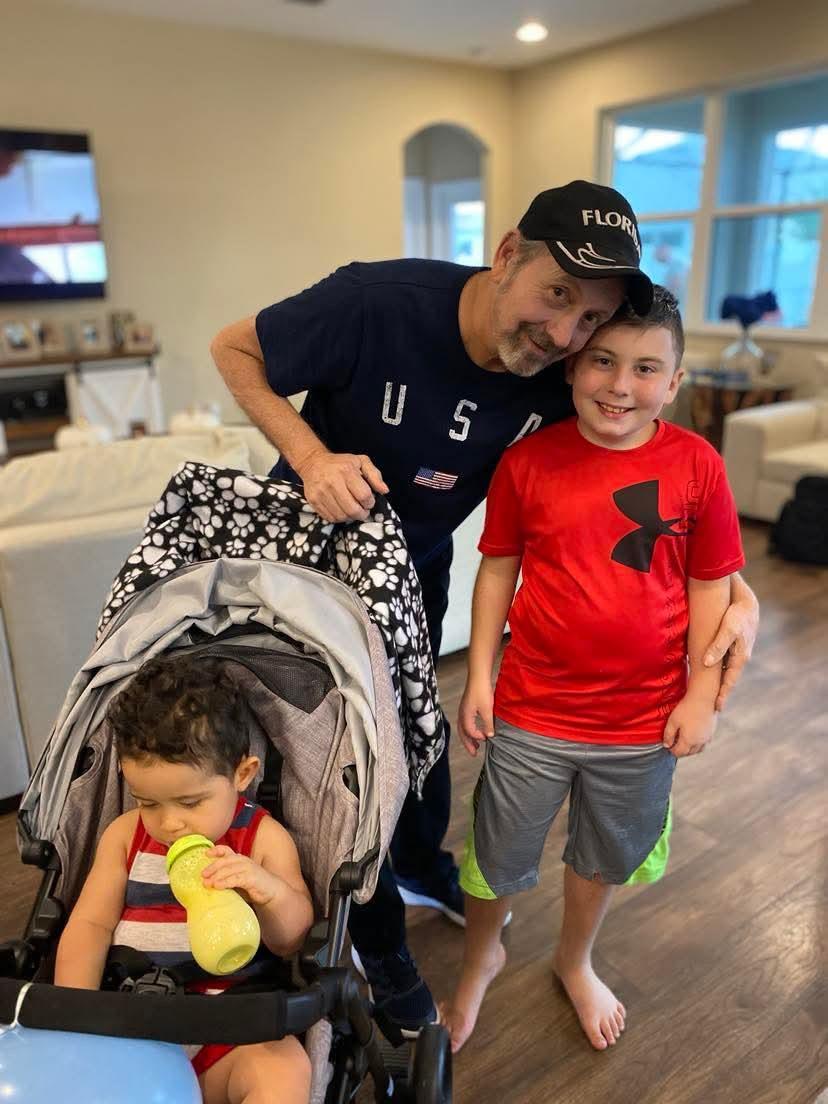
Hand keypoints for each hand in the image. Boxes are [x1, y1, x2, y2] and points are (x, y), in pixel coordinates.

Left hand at [201, 846, 281, 906]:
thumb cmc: (252, 885)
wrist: (271, 891)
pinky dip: (226, 882)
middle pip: (225, 860)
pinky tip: (218, 886)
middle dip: (213, 867)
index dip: (216, 850)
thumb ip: (226, 878)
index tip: (206, 854)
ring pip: (229, 869)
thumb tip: (208, 883)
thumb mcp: (237, 879)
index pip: (227, 851)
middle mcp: (243, 861)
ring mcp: (248, 868)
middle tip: (203, 875)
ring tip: (207, 883)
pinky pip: (236, 879)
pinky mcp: (251, 878)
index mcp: (239, 859)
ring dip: (216, 876)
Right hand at [296, 448, 388, 522]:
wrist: (313, 463)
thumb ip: (375, 476)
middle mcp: (333, 482)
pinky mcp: (313, 501)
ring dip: (350, 517)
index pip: (364, 495)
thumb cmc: (341, 463)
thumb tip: (384, 491)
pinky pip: (330, 518)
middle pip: (353, 510)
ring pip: (342, 516)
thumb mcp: (361, 462)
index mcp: (346, 471)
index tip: (369, 501)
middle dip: (362, 514)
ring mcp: (321, 493)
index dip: (370, 503)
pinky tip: (341, 510)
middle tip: (363, 510)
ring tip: (352, 510)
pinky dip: (339, 518)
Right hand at [457, 679, 494, 756]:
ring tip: (475, 745)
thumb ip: (488, 724)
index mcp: (465, 715)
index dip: (477, 737)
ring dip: (468, 737)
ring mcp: (463, 710)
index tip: (486, 739)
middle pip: (462, 733)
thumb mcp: (487, 709)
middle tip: (474, 754)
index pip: (469, 731)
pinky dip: (469, 729)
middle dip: (468, 744)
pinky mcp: (466, 706)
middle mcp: (461, 713)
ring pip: (463, 728)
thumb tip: (489, 736)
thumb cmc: (482, 691)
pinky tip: (476, 730)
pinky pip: (465, 722)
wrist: (478, 676)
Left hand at [663, 695, 716, 756]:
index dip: (672, 751)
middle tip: (674, 745)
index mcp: (689, 741)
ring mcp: (707, 737)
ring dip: (691, 749)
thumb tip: (666, 745)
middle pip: (689, 753)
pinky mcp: (712, 732)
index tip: (668, 746)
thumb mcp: (672, 721)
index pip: (679, 752)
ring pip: (698, 750)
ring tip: (684, 743)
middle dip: (681, 751)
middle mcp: (699, 742)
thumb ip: (668, 735)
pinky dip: (699, 744)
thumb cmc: (686, 709)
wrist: (703, 699)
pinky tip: (695, 737)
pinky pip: (705, 743)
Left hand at [703, 576, 758, 711]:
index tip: (717, 708)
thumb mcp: (727, 630)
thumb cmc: (737, 615)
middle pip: (728, 679)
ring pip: (725, 671)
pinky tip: (708, 672)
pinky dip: (717, 669)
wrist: (746, 602)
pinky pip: (723, 661)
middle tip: (712, 707)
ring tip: (709, 694)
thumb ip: (718, 646)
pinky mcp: (732, 645)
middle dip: (721, 692)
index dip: (723, 694)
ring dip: (718, 682)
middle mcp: (740, 657)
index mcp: (740, 657)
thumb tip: (707, 663)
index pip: (729, 681)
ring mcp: (737, 652)